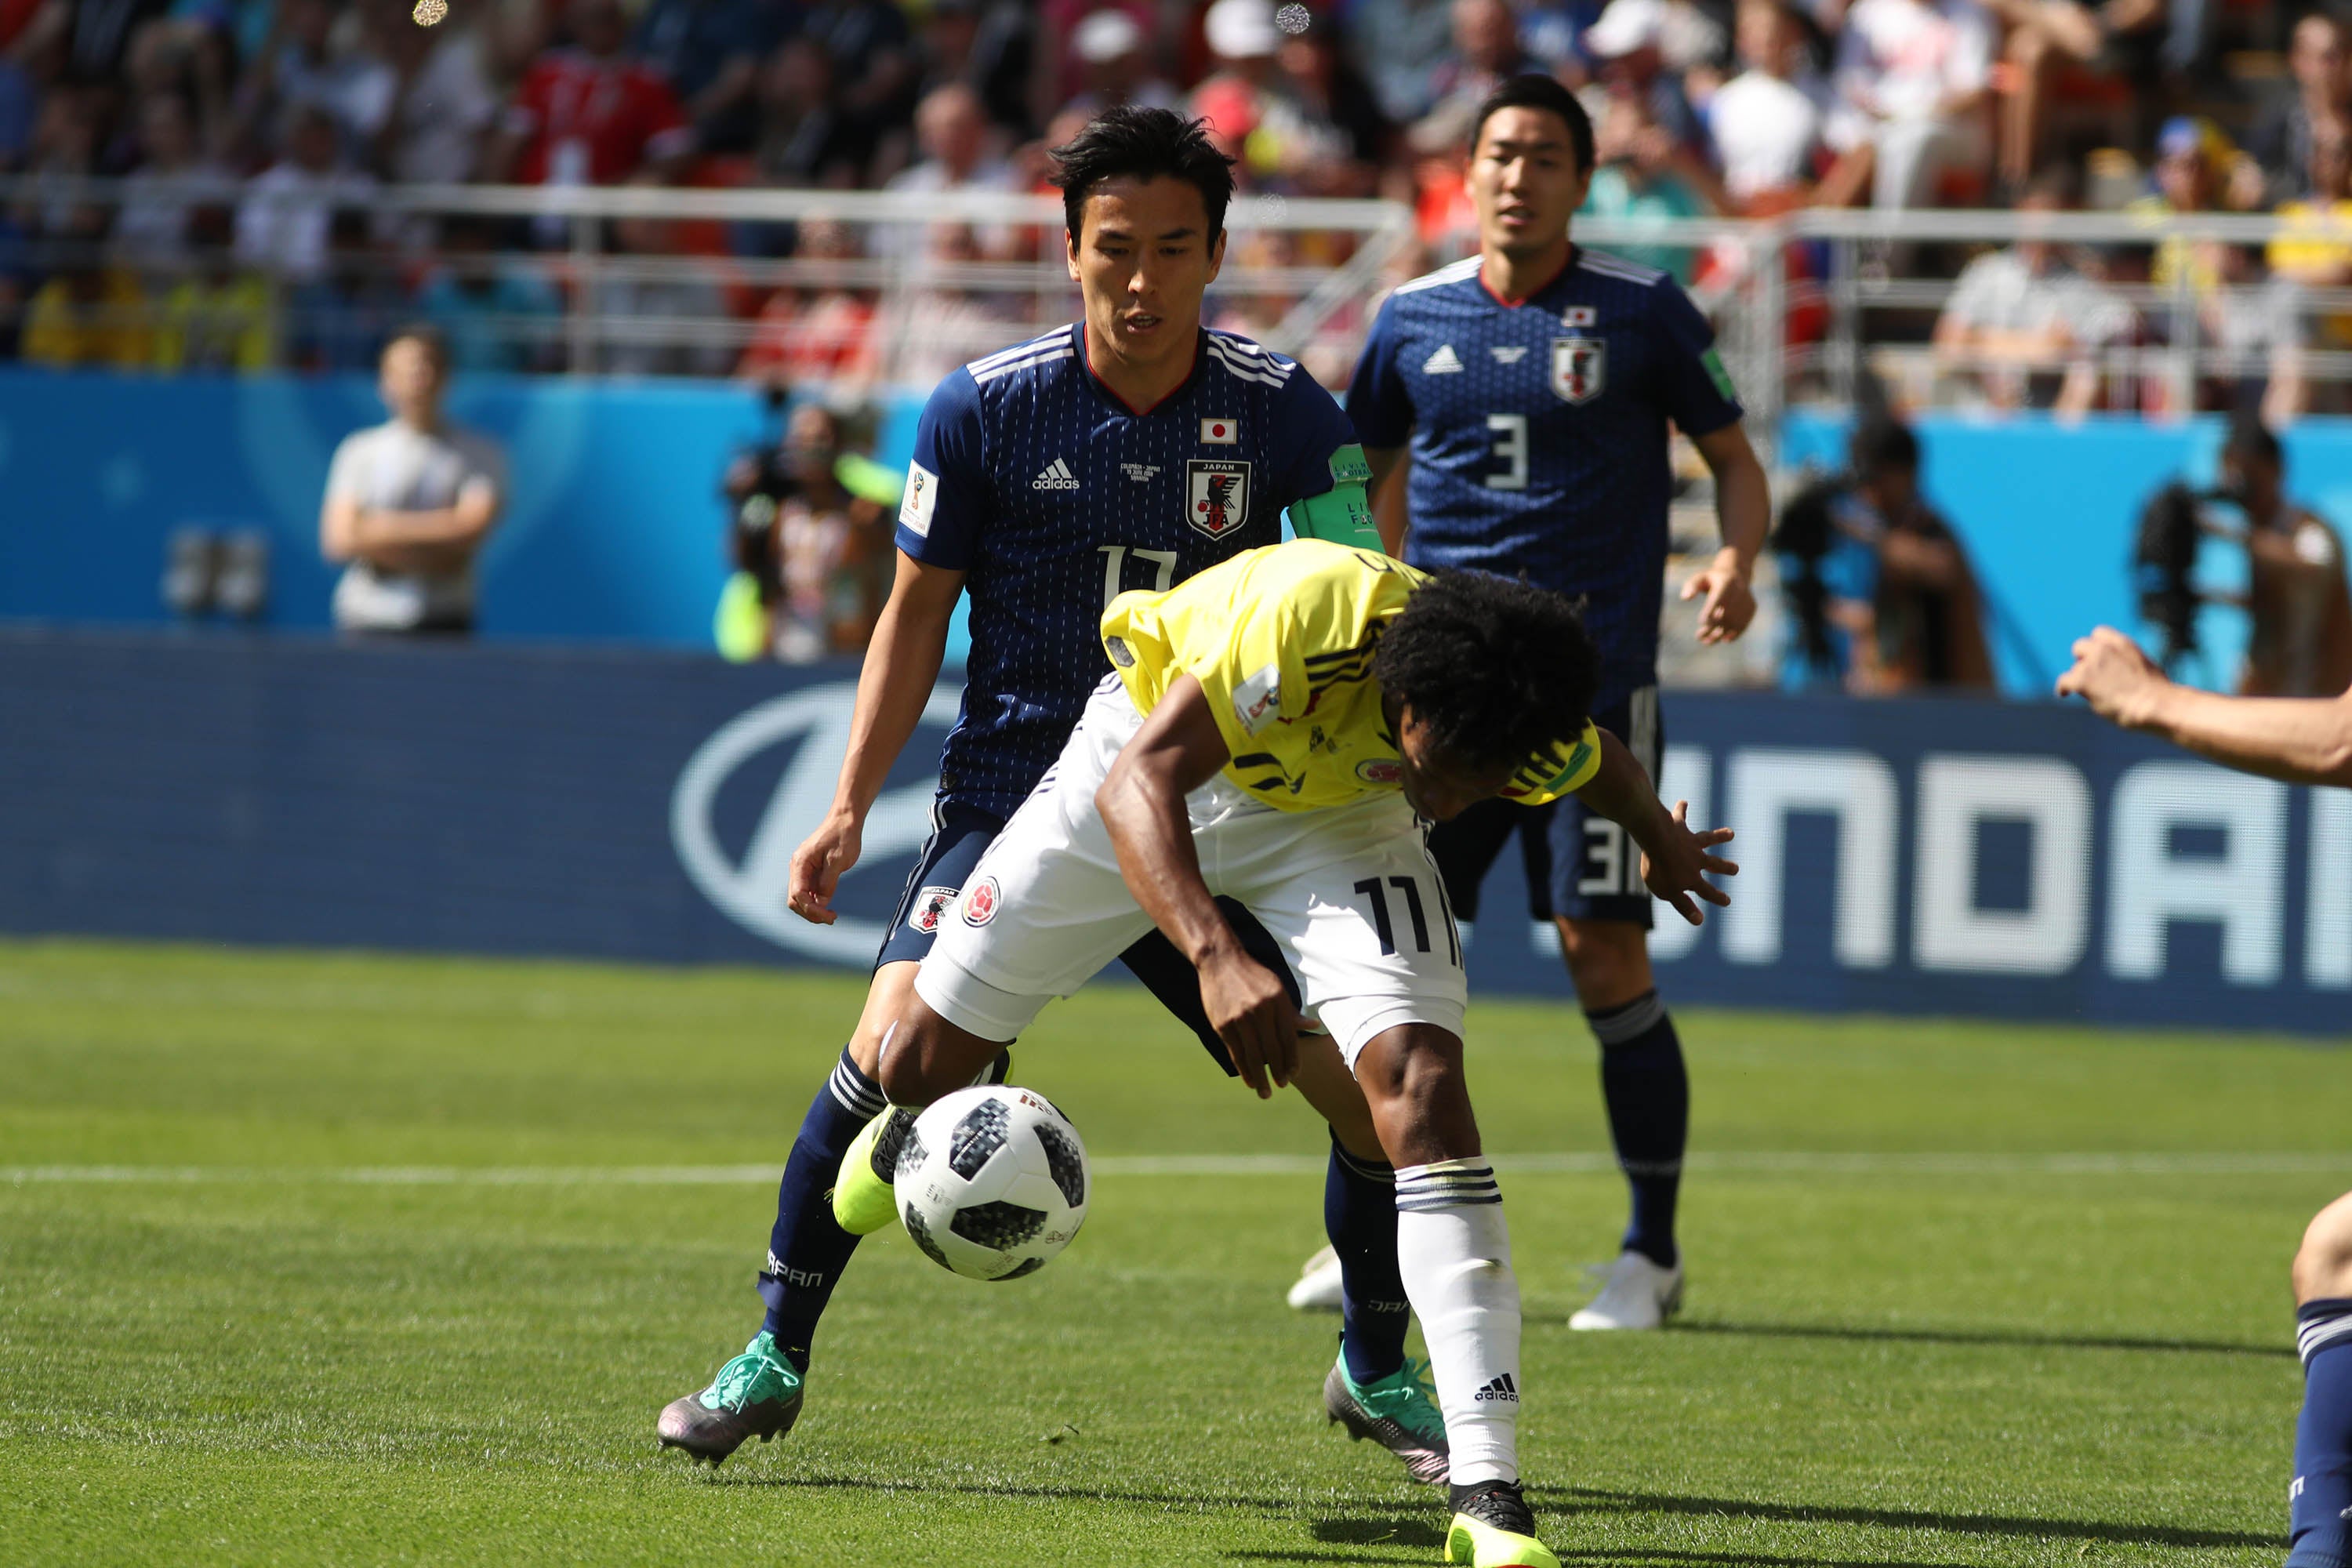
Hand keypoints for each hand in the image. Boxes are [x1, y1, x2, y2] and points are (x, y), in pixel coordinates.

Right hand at [786, 809, 863, 924]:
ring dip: (813, 910)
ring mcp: (803, 870)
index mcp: (800, 863)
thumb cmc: (843, 836)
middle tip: (831, 919)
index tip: (829, 916)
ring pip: (800, 898)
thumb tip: (821, 904)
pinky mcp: (811, 871)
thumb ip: (828, 884)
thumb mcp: (838, 861)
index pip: (798, 894)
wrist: (845, 819)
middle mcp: (797, 867)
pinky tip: (828, 907)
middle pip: (795, 900)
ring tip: (831, 916)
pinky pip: (809, 892)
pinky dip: (816, 902)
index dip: (812, 909)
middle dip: (810, 913)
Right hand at [1197, 947, 1307, 1099]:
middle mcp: (1260, 1011)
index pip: (1288, 1038)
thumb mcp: (1276, 988)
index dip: (1292, 1059)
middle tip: (1282, 1085)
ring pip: (1253, 1056)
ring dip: (1260, 1078)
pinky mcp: (1223, 1024)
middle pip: (1272, 1050)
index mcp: (1277, 1001)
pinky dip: (1243, 1069)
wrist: (1220, 961)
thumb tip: (1313, 1025)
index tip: (1294, 1074)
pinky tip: (1249, 1079)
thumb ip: (1291, 1012)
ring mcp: (1240, 1018)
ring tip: (1265, 1092)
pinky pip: (1235, 1052)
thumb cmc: (1252, 976)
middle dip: (1278, 1071)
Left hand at [1640, 800, 1737, 925]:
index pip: (1707, 891)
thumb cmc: (1659, 869)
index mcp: (1692, 877)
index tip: (1727, 901)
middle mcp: (1695, 858)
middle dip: (1724, 867)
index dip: (1716, 897)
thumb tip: (1699, 921)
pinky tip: (1683, 802)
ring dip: (1718, 836)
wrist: (1656, 839)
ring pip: (1707, 839)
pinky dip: (1681, 810)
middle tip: (1736, 868)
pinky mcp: (1677, 826)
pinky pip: (1680, 817)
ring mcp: (1688, 841)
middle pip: (1713, 864)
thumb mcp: (1669, 892)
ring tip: (1731, 833)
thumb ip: (1683, 905)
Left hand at [1680, 552, 1756, 644]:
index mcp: (1727, 582)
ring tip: (1706, 642)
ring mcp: (1747, 600)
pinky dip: (1734, 634)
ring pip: (1734, 622)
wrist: (1736, 574)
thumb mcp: (1700, 578)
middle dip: (1712, 627)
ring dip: (1721, 634)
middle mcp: (1740, 591)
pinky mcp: (1752, 608)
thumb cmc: (1713, 579)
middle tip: (1699, 637)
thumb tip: (1685, 598)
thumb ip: (1691, 586)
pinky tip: (1723, 639)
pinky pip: (1743, 624)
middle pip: (1726, 613)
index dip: (1711, 611)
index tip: (1701, 622)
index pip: (1718, 599)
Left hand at [2056, 625, 2168, 727]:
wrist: (2155, 704)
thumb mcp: (2144, 666)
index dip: (2095, 646)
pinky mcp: (2082, 680)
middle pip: (2080, 646)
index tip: (2096, 657)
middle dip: (2083, 659)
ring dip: (2080, 678)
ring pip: (2075, 668)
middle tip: (2089, 674)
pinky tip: (2064, 694)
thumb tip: (2120, 671)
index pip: (2099, 633)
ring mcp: (2092, 663)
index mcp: (2123, 644)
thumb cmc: (2157, 693)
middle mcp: (2104, 649)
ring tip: (2095, 693)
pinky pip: (2063, 681)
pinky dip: (2063, 688)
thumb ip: (2126, 661)